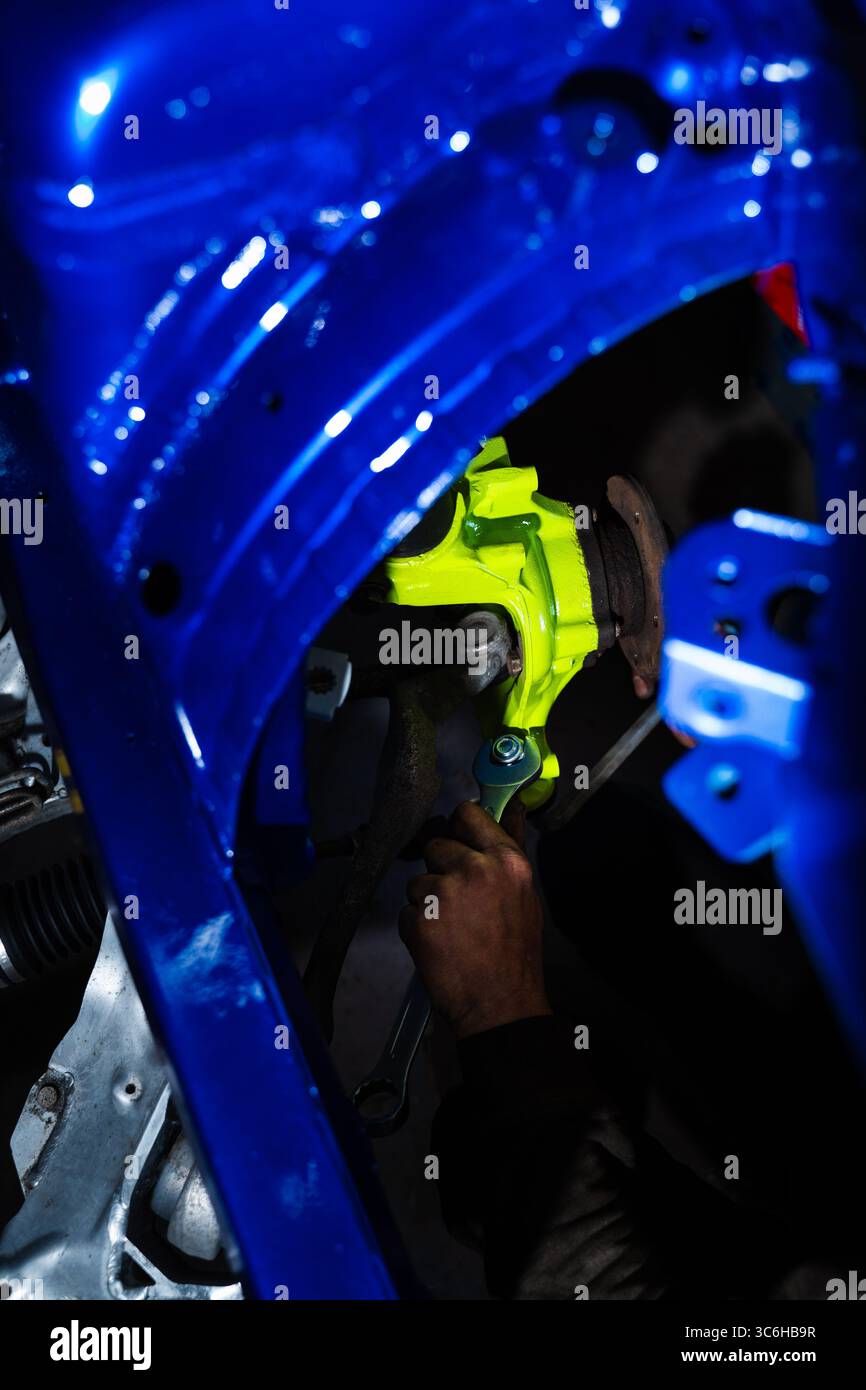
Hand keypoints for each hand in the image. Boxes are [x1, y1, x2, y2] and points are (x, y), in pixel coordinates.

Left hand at [400, 799, 550, 1039]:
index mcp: (505, 861)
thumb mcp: (524, 895)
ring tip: (452, 929)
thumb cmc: (515, 952)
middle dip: (440, 869)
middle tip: (458, 900)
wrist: (499, 1004)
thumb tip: (514, 809)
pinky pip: (406, 911)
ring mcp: (442, 894)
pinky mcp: (417, 920)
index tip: (457, 841)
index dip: (459, 828)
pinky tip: (439, 944)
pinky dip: (416, 927)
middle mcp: (473, 869)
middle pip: (436, 846)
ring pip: (417, 881)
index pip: (467, 815)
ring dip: (426, 901)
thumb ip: (510, 850)